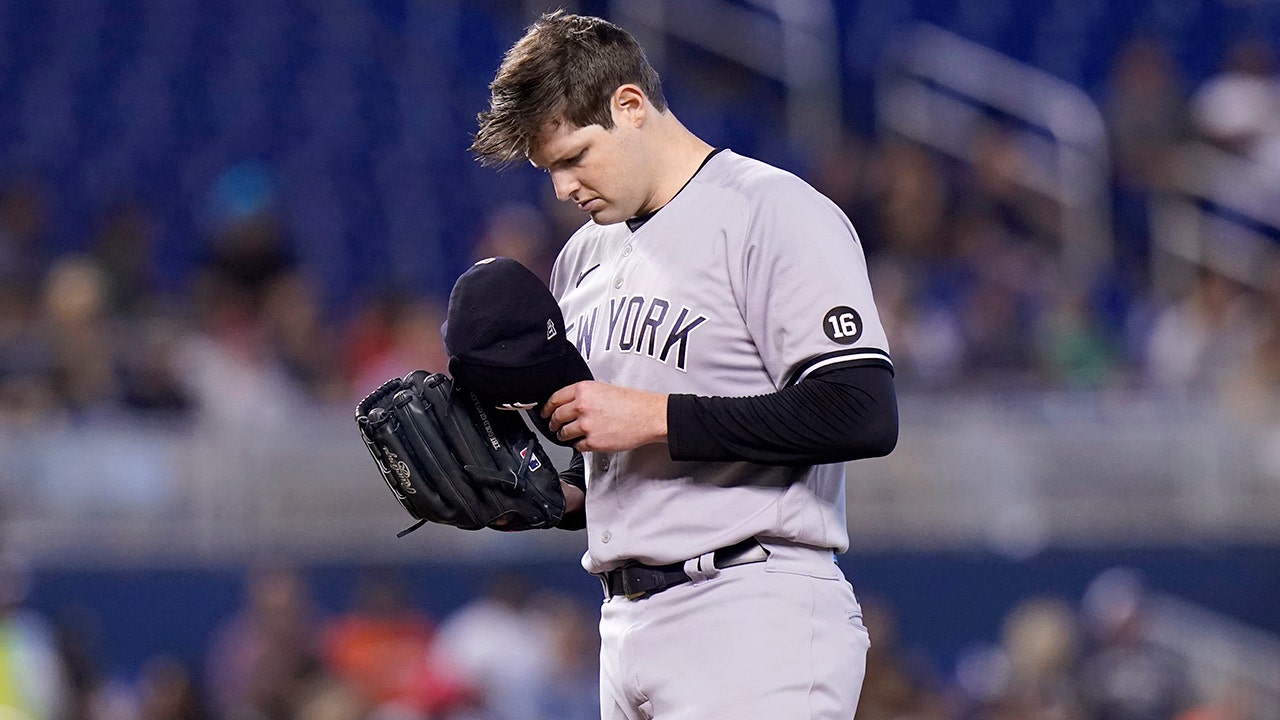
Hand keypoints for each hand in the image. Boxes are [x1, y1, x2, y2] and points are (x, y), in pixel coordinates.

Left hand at [542, 381, 667, 452]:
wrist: (648, 416)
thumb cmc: (633, 402)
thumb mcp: (604, 388)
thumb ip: (585, 394)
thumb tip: (572, 402)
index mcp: (583, 390)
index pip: (555, 398)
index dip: (547, 407)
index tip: (545, 412)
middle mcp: (582, 406)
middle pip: (556, 416)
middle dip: (552, 423)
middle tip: (554, 425)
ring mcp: (586, 425)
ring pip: (564, 433)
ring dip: (563, 435)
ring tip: (568, 435)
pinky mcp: (593, 441)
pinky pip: (577, 446)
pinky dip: (579, 445)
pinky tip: (584, 441)